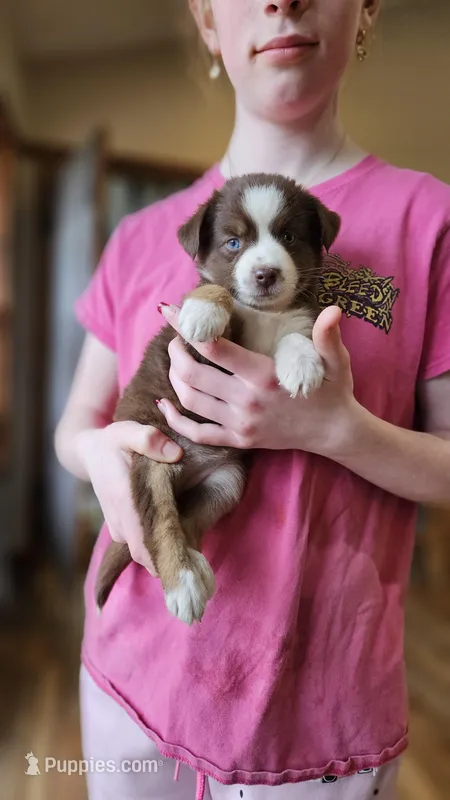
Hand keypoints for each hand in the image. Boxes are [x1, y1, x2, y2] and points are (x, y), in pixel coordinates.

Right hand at [76, 421, 181, 574]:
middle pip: (147, 556)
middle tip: (200, 556)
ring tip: (192, 540)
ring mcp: (119, 529)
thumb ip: (148, 438)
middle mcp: (120, 522)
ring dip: (165, 549)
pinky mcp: (121, 529)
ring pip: (144, 553)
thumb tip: (174, 453)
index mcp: (124, 502)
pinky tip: (177, 530)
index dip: (166, 557)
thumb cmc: (113, 442)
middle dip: (172, 558)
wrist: (90, 453)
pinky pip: (141, 545)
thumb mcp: (128, 431)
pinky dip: (157, 542)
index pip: (144, 545)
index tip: (190, 563)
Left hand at [158, 304, 355, 456]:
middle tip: (176, 338)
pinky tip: (165, 404)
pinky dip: (175, 420)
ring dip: (174, 378)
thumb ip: (328, 336)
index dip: (188, 328)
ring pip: (190, 400)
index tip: (172, 312)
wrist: (334, 433)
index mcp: (264, 376)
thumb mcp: (335, 361)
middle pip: (193, 374)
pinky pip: (197, 433)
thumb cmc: (332, 391)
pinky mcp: (238, 440)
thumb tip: (333, 311)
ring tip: (175, 361)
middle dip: (176, 352)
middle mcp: (247, 401)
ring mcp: (240, 424)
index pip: (214, 348)